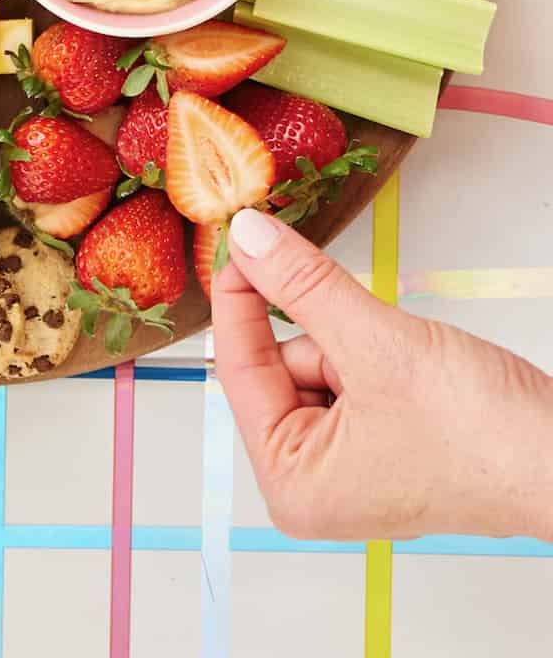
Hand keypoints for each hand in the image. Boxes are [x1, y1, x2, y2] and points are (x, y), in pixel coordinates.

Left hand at [212, 208, 552, 541]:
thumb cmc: (480, 434)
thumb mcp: (375, 343)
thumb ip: (302, 284)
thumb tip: (246, 235)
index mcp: (291, 482)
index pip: (238, 367)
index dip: (238, 293)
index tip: (235, 234)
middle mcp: (311, 482)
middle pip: (280, 364)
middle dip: (325, 331)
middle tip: (371, 336)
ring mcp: (348, 465)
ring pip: (320, 360)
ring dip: (356, 340)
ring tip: (407, 364)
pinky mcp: (382, 442)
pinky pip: (352, 372)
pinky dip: (375, 352)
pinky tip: (417, 367)